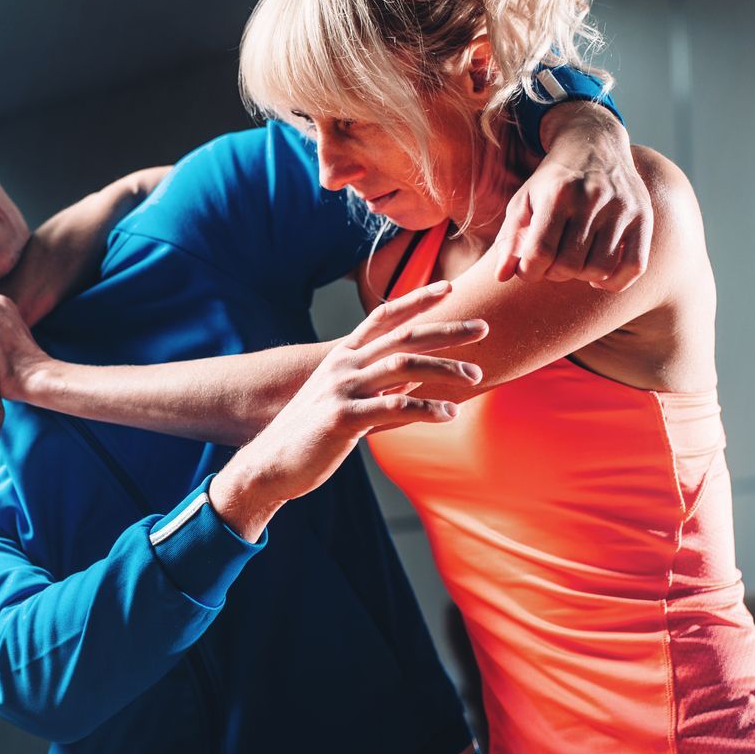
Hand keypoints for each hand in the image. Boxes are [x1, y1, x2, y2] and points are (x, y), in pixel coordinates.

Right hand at [211, 280, 485, 537]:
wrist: (271, 465)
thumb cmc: (311, 435)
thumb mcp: (344, 401)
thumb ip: (377, 386)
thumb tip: (413, 381)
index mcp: (343, 357)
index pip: (384, 316)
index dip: (417, 299)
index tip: (448, 288)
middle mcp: (343, 366)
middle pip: (403, 336)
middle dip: (447, 330)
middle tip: (483, 328)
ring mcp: (342, 389)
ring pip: (404, 366)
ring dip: (445, 369)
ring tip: (474, 377)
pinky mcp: (343, 417)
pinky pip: (394, 407)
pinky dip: (427, 409)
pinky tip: (449, 414)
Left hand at [494, 101, 650, 290]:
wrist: (594, 145)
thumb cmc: (552, 181)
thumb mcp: (523, 201)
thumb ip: (509, 239)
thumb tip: (501, 277)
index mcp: (557, 194)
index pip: (539, 253)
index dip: (528, 272)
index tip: (528, 269)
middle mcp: (592, 199)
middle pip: (569, 265)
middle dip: (553, 273)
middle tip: (551, 263)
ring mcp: (621, 208)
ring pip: (600, 268)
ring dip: (581, 276)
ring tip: (573, 263)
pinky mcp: (642, 217)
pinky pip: (634, 266)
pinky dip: (615, 281)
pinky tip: (598, 274)